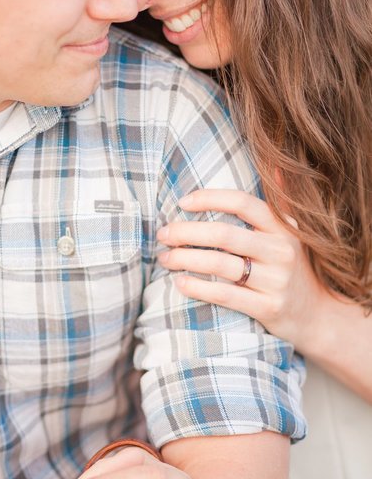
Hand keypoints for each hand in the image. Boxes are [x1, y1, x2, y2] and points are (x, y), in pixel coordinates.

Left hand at [156, 189, 320, 345]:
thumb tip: (273, 163)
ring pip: (220, 264)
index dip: (209, 198)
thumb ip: (279, 202)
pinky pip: (225, 295)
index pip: (243, 203)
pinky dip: (197, 288)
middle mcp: (281, 251)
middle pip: (223, 234)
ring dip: (184, 259)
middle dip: (185, 232)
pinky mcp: (268, 307)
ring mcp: (276, 281)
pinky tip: (179, 283)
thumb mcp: (291, 233)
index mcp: (283, 228)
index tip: (182, 202)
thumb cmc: (290, 267)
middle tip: (162, 234)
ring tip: (164, 258)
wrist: (316, 314)